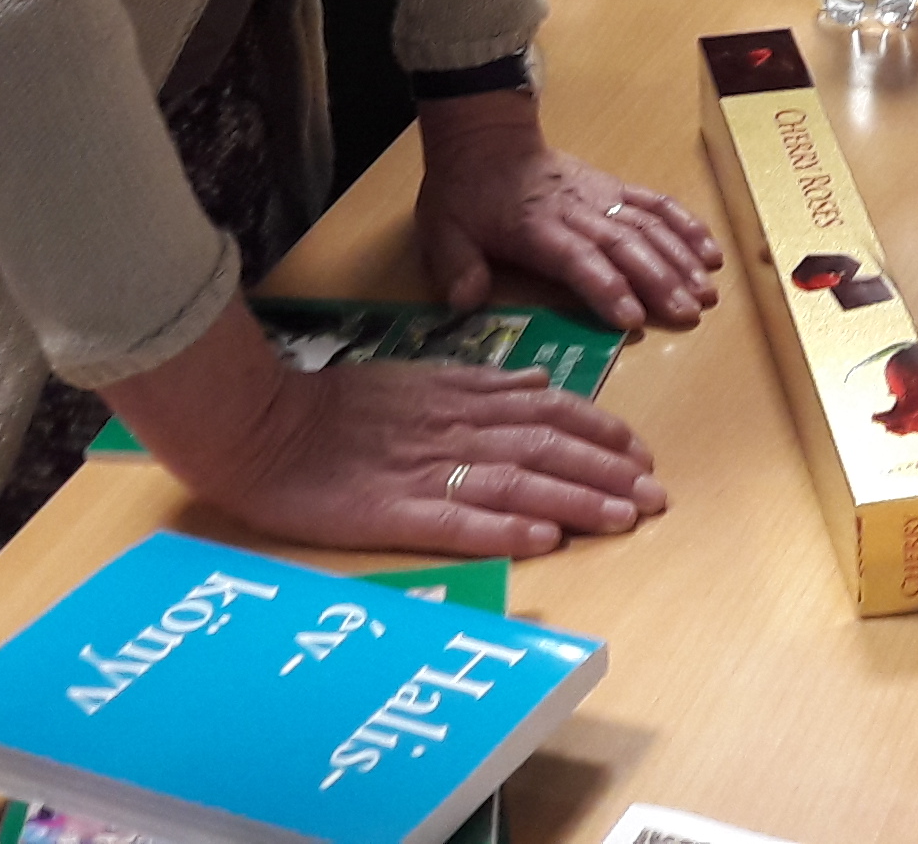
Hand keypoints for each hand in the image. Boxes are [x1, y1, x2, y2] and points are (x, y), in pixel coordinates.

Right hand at [107, 302, 663, 559]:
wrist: (260, 427)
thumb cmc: (332, 407)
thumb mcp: (415, 378)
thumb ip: (478, 383)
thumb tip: (540, 385)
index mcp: (459, 398)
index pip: (547, 411)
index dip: (600, 430)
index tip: (641, 452)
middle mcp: (454, 432)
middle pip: (547, 448)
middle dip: (608, 471)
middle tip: (656, 496)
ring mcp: (426, 473)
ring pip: (519, 482)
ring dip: (577, 500)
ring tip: (624, 518)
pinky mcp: (395, 512)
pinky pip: (459, 521)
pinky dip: (505, 528)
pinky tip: (545, 539)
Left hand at [412, 91, 721, 331]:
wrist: (485, 137)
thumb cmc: (466, 191)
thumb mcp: (442, 230)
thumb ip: (456, 267)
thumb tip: (464, 302)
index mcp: (536, 228)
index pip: (578, 260)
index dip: (607, 288)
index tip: (634, 319)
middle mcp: (577, 211)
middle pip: (625, 246)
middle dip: (660, 280)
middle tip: (689, 313)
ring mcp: (602, 196)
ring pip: (648, 226)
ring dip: (681, 258)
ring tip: (707, 291)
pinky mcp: (615, 187)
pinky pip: (656, 203)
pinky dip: (686, 225)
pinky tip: (710, 251)